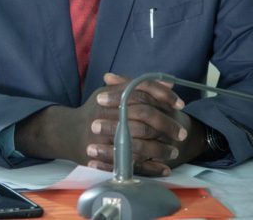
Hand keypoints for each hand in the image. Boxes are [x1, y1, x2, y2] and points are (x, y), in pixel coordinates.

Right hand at [14, 72, 206, 175]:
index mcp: (113, 95)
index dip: (163, 96)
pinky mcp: (105, 158)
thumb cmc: (96, 109)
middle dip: (167, 125)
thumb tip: (169, 83)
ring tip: (173, 152)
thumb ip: (140, 86)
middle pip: (144, 117)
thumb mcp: (114, 92)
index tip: (180, 104)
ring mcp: (106, 137)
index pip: (142, 91)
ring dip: (160, 150)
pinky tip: (164, 169)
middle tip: (182, 133)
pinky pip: (132, 164)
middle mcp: (109, 114)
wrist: (70, 132)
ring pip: (139, 143)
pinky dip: (150, 169)